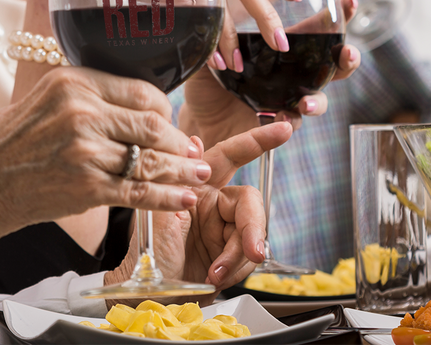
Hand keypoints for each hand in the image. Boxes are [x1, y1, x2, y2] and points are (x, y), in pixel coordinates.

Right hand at [0, 66, 211, 254]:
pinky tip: (185, 197)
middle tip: (194, 150)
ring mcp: (86, 151)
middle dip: (179, 141)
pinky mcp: (86, 188)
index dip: (165, 110)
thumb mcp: (46, 98)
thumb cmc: (7, 141)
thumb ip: (89, 96)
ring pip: (150, 159)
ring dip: (181, 169)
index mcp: (75, 81)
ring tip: (200, 173)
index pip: (142, 91)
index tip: (172, 121)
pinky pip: (139, 192)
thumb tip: (138, 105)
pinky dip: (167, 196)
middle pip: (152, 124)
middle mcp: (83, 112)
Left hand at [105, 123, 293, 295]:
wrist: (150, 300)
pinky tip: (217, 277)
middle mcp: (213, 203)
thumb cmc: (147, 258)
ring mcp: (223, 229)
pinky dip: (237, 270)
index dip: (256, 141)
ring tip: (216, 273)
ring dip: (239, 257)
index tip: (283, 129)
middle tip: (252, 251)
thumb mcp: (157, 217)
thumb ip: (177, 179)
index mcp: (196, 185)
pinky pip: (249, 257)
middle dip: (252, 228)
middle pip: (248, 203)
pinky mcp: (231, 254)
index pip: (229, 156)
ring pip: (252, 233)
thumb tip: (194, 141)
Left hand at [179, 0, 361, 145]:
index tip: (350, 2)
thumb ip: (224, 22)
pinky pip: (292, 124)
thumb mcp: (217, 44)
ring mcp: (289, 99)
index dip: (340, 15)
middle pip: (334, 65)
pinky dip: (291, 122)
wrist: (198, 114)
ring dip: (318, 101)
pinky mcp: (276, 123)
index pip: (319, 28)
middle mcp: (295, 73)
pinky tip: (284, 118)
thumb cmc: (211, 73)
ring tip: (307, 102)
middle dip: (347, 59)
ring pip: (319, 99)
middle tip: (346, 53)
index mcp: (286, 47)